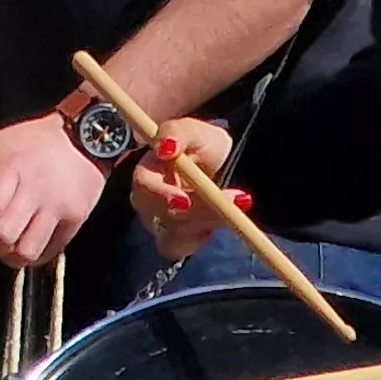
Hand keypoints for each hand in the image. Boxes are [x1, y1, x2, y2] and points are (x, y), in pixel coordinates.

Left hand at [0, 112, 106, 265]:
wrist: (83, 135)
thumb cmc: (34, 138)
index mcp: (12, 168)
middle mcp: (36, 189)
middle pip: (7, 235)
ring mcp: (58, 205)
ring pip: (30, 248)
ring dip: (13, 259)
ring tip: (7, 254)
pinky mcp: (77, 216)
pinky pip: (54, 249)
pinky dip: (37, 256)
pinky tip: (27, 250)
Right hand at [126, 118, 237, 259]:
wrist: (219, 161)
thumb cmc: (202, 144)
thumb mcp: (195, 132)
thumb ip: (177, 133)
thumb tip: (165, 146)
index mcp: (147, 170)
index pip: (143, 186)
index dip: (162, 195)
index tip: (187, 200)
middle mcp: (146, 199)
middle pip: (160, 214)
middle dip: (199, 212)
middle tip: (237, 200)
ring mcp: (159, 220)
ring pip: (172, 234)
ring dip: (205, 224)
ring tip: (236, 207)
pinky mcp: (174, 237)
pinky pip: (180, 247)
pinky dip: (200, 238)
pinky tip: (219, 222)